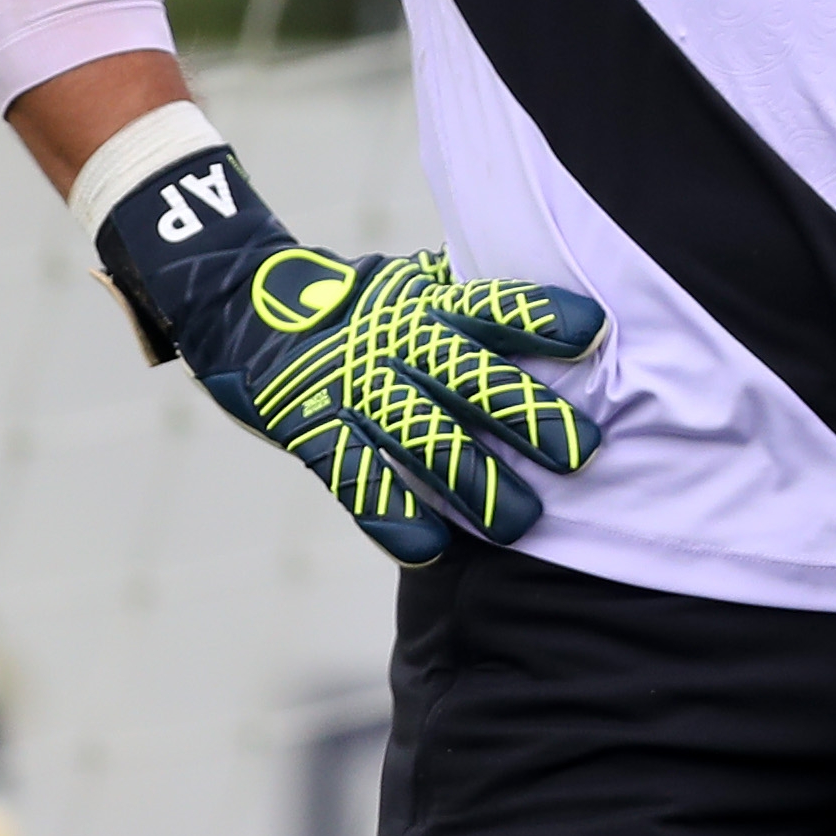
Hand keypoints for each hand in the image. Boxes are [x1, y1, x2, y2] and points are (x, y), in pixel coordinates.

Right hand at [91, 136, 606, 561]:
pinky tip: (430, 549)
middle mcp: (395, 343)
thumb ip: (473, 306)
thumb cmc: (357, 307)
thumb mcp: (415, 287)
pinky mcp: (309, 426)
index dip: (541, 317)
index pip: (493, 305)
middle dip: (529, 414)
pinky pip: (353, 474)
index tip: (594, 333)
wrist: (242, 304)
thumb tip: (575, 325)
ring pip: (421, 435)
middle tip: (586, 452)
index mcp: (428, 303)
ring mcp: (352, 386)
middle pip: (470, 377)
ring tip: (524, 522)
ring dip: (475, 481)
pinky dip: (391, 512)